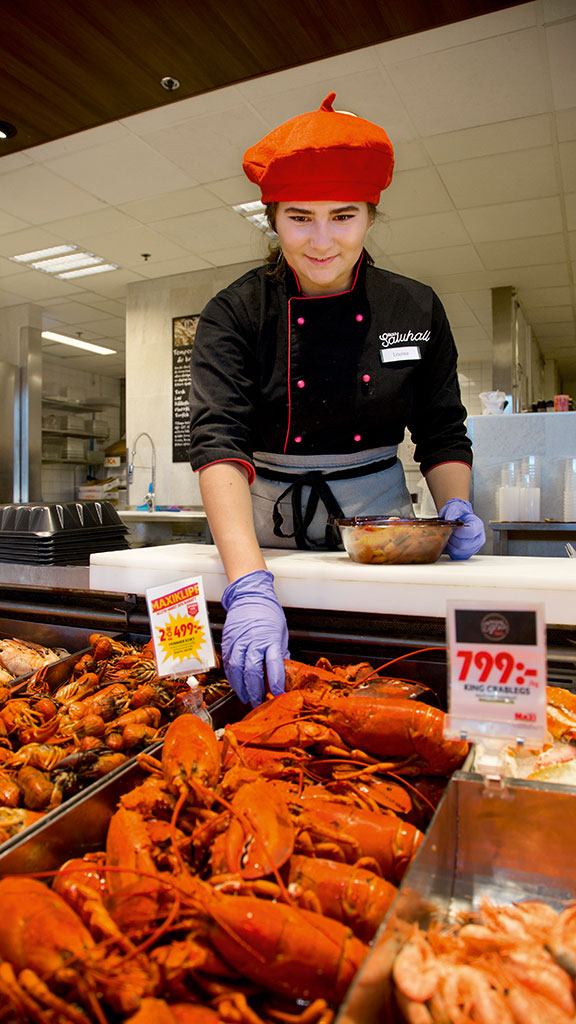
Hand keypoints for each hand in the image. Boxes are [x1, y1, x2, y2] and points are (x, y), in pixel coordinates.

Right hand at [221, 570, 288, 705]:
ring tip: (247, 698)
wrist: (249, 596)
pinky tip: (237, 686)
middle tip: (260, 702)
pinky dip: (232, 678)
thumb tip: (284, 674)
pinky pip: (228, 664)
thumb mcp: (281, 633)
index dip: (276, 683)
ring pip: (237, 670)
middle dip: (256, 691)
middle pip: (252, 671)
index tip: (278, 694)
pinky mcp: (227, 642)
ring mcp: (238, 641)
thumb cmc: (267, 613)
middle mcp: (253, 640)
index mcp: (270, 638)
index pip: (274, 665)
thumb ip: (280, 654)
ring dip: (242, 688)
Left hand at [439, 498, 485, 559]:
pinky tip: (449, 543)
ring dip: (449, 545)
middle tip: (447, 533)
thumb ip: (453, 512)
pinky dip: (450, 551)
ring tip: (447, 537)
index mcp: (478, 526)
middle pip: (463, 544)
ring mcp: (473, 548)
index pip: (471, 532)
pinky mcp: (466, 554)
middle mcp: (479, 538)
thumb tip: (449, 519)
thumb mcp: (455, 507)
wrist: (458, 517)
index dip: (458, 532)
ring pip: (458, 552)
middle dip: (451, 539)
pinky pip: (456, 556)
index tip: (452, 528)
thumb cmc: (459, 513)